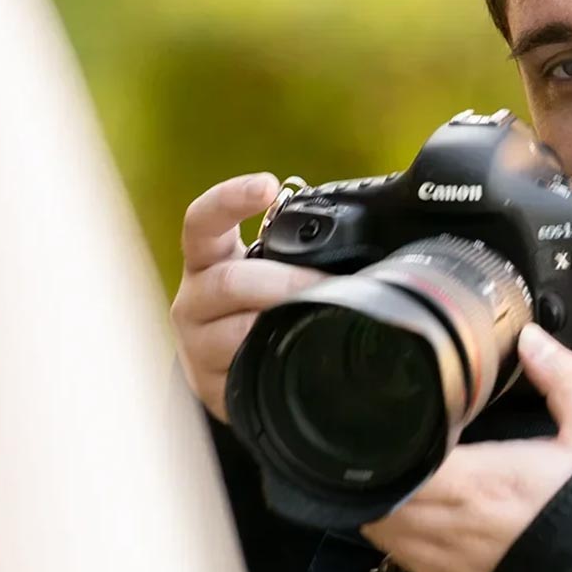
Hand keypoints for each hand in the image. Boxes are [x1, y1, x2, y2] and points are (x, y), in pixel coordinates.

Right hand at [169, 172, 326, 421]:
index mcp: (208, 260)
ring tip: (323, 321)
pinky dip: (275, 364)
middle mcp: (194, 298)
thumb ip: (299, 253)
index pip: (203, 221)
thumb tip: (377, 242)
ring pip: (236, 332)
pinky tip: (301, 359)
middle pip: (230, 282)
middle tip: (331, 285)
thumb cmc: (261, 309)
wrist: (235, 373)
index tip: (266, 186)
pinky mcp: (210, 386)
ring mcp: (197, 344)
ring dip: (283, 325)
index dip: (230, 199)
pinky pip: (242, 374)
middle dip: (287, 282)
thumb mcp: (272, 273)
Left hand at [361, 324, 571, 571]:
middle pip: (376, 501)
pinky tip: (431, 519)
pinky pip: (408, 563)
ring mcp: (450, 566)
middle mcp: (451, 529)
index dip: (379, 446)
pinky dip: (406, 538)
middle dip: (378, 473)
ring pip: (385, 534)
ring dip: (387, 506)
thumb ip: (563, 378)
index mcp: (474, 483)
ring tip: (406, 478)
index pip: (393, 466)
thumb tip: (533, 341)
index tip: (388, 424)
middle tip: (391, 446)